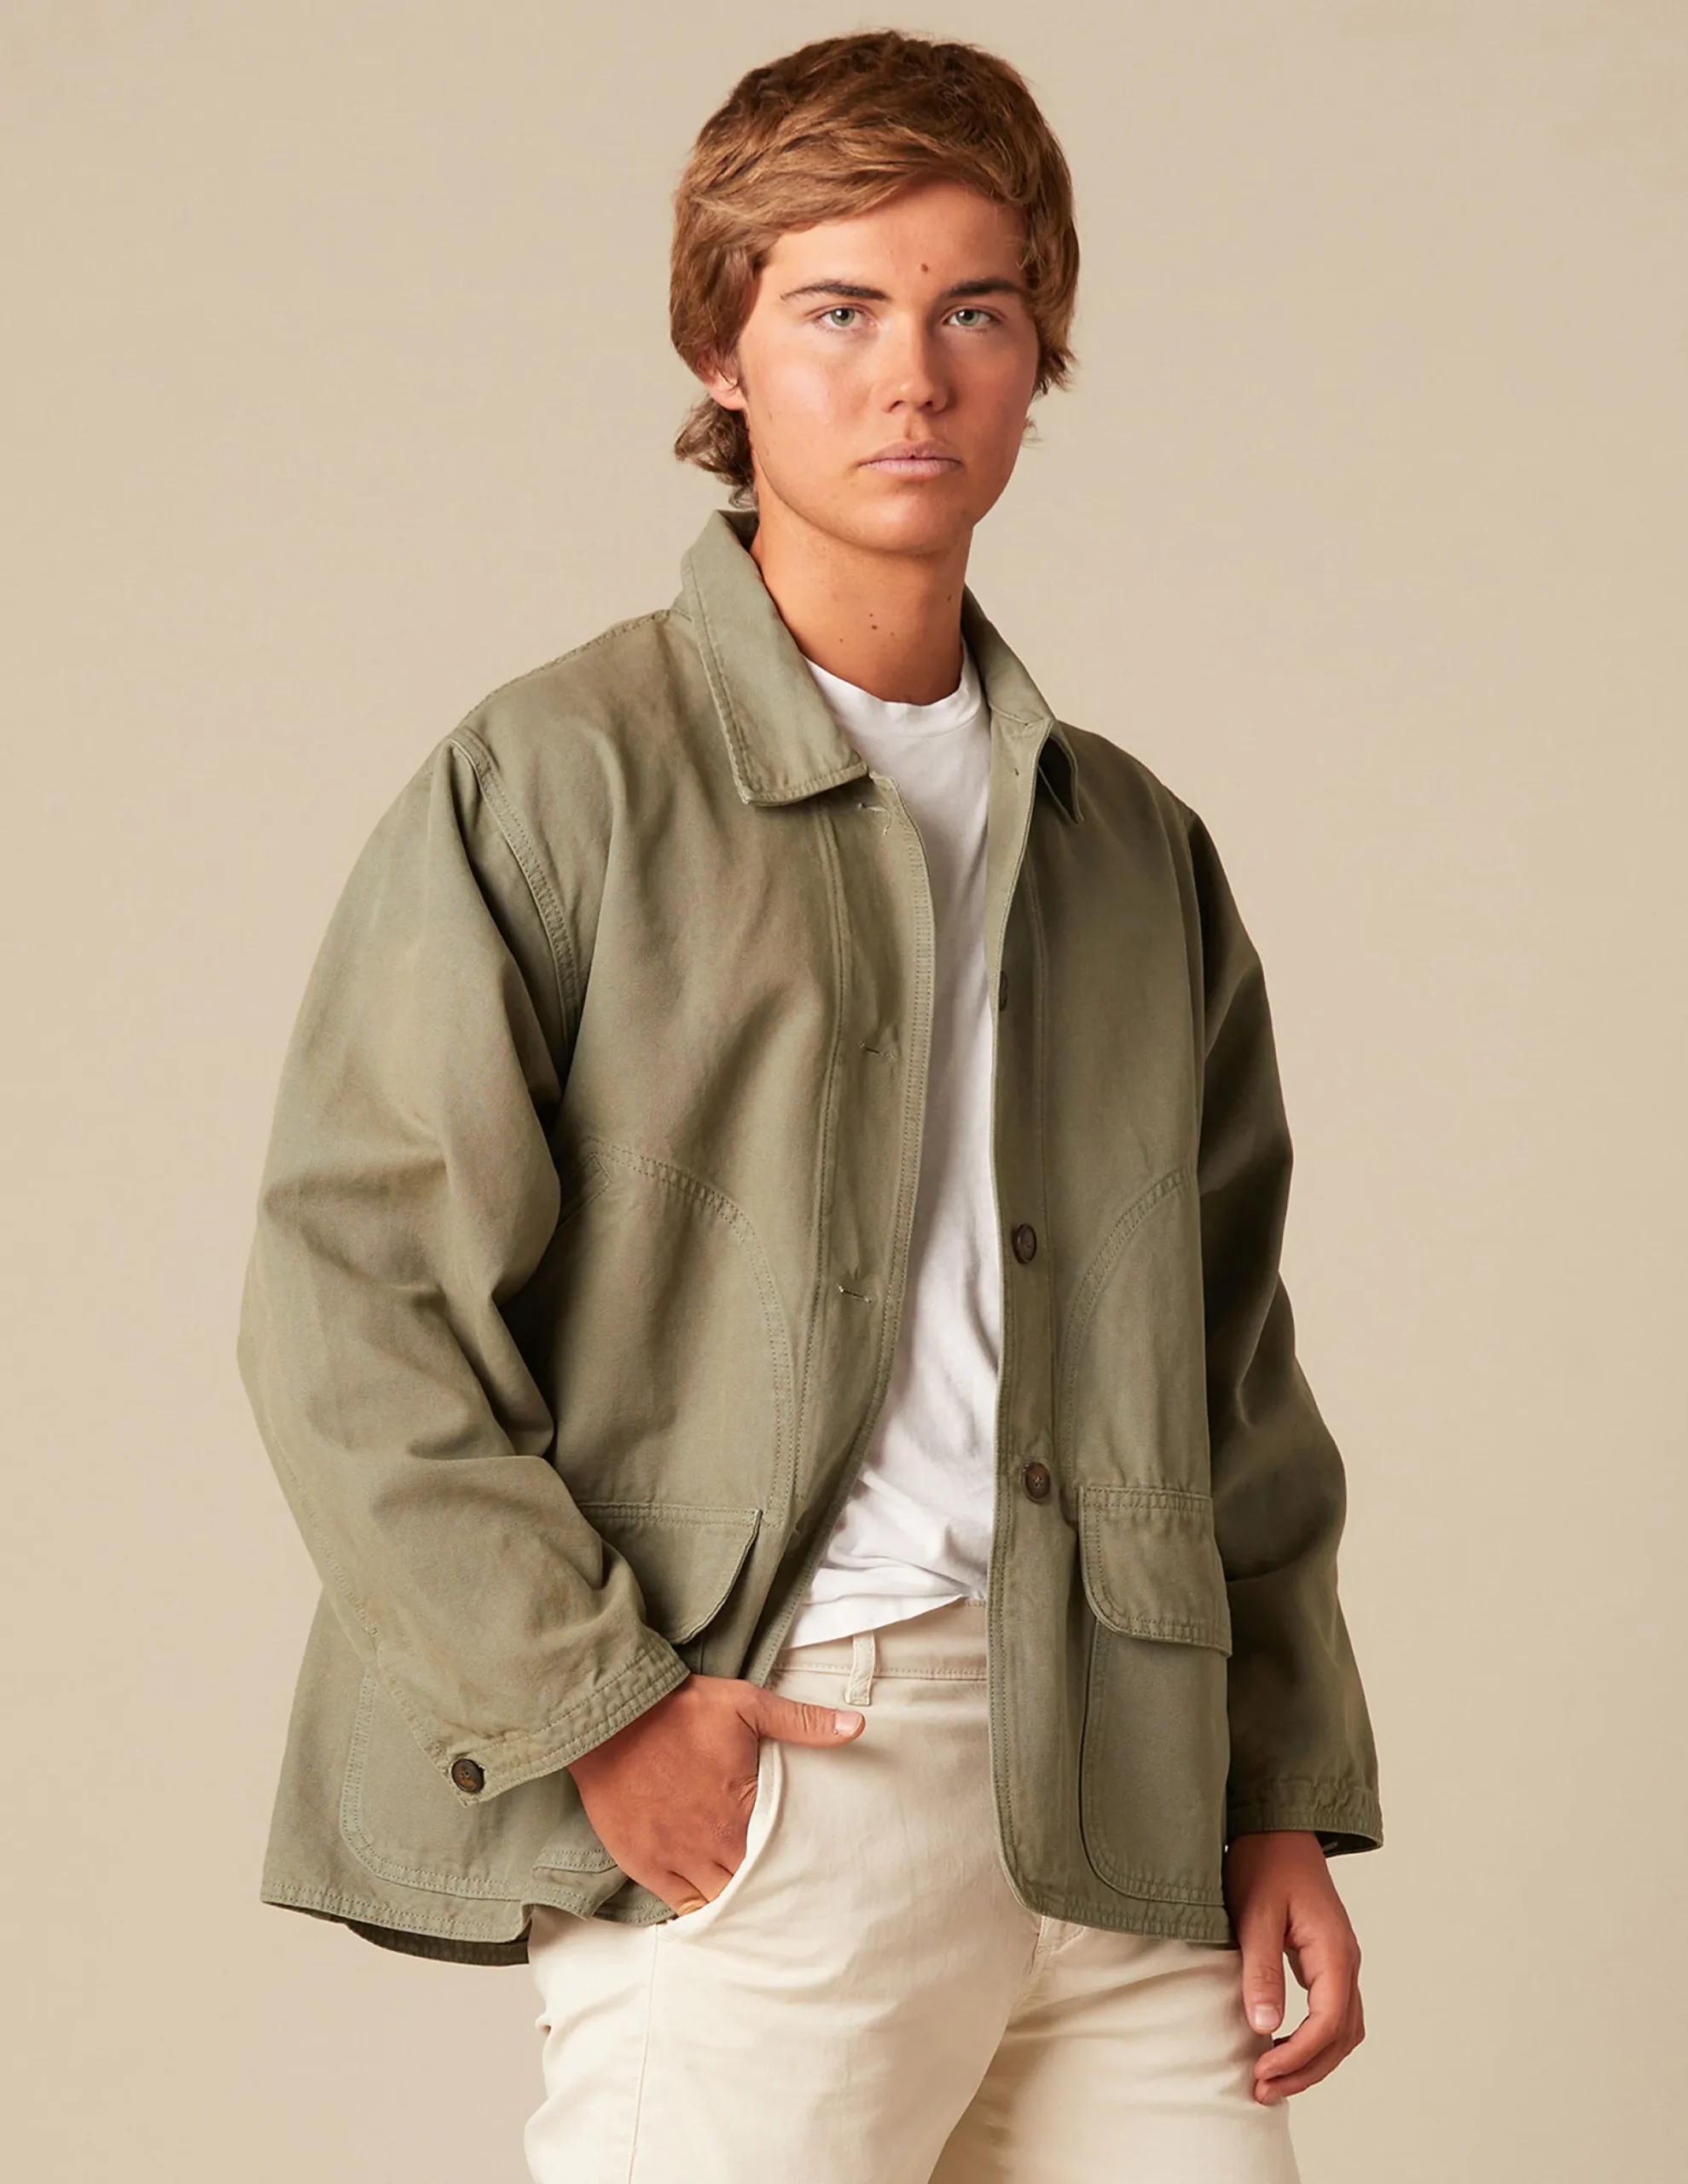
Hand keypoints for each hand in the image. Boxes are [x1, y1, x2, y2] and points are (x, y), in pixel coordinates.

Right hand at [566, 1673, 864, 1912]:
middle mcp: (711, 1843)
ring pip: (718, 1902)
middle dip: (769, 1890)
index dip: (797, 1868)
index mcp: (742, 1810)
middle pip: (752, 1887)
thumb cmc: (681, 1709)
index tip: (812, 1874)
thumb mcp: (748, 1705)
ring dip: (736, 1902)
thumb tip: (856, 1726)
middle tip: (787, 1896)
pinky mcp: (643, 1862)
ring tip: (754, 1904)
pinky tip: (713, 1907)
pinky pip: (678, 1904)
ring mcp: (675, 1857)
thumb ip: (803, 1722)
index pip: (782, 1857)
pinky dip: (698, 1908)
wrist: (611, 1718)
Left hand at [1223, 1829, 1364, 2103]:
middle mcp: (1347, 1961)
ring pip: (1343, 2030)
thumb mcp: (1255, 1915)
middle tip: (1262, 2089)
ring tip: (1270, 2078)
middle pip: (1341, 2036)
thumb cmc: (1264, 1862)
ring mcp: (1341, 1961)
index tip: (1261, 2072)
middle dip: (1305, 2070)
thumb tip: (1264, 2028)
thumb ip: (1260, 1970)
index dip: (1298, 2057)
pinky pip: (1333, 2013)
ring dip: (1312, 2060)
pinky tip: (1282, 2047)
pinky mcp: (1327, 1960)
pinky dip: (1314, 2040)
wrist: (1276, 1826)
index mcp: (1334, 1951)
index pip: (1328, 2023)